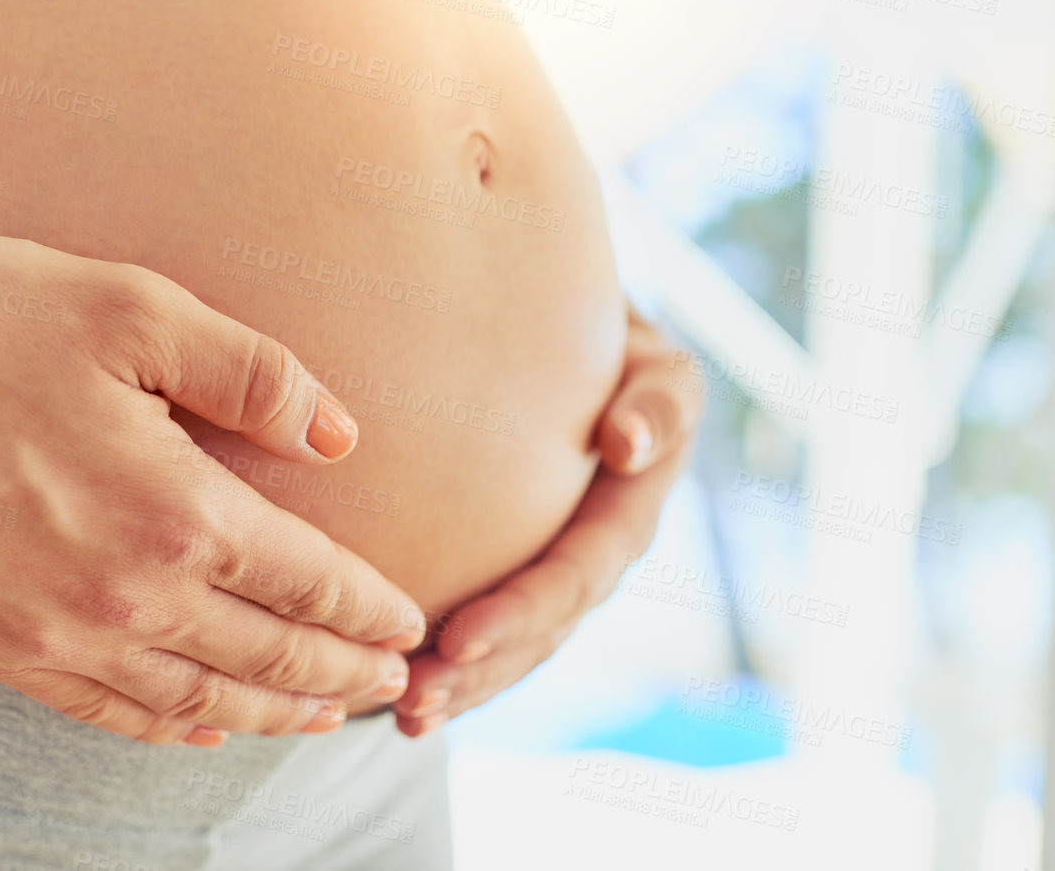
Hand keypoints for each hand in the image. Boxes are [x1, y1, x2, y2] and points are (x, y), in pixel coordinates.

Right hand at [0, 234, 424, 746]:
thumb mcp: (133, 311)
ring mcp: (48, 635)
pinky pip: (102, 710)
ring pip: (193, 697)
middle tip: (391, 684)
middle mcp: (123, 597)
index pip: (308, 582)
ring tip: (321, 717)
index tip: (411, 626)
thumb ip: (253, 374)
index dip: (369, 609)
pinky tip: (200, 725)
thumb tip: (341, 435)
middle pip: (265, 654)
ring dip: (270, 710)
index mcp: (176, 512)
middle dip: (339, 673)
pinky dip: (167, 725)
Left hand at [392, 306, 702, 735]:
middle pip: (538, 632)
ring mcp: (557, 575)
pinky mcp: (519, 577)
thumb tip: (627, 445)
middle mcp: (595, 559)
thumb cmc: (613, 342)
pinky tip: (395, 706)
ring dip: (461, 688)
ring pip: (513, 650)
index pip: (576, 575)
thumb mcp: (654, 363)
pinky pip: (488, 633)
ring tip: (402, 715)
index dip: (523, 612)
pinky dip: (451, 671)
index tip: (459, 637)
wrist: (578, 340)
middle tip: (414, 697)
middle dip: (479, 671)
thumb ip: (659, 400)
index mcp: (629, 513)